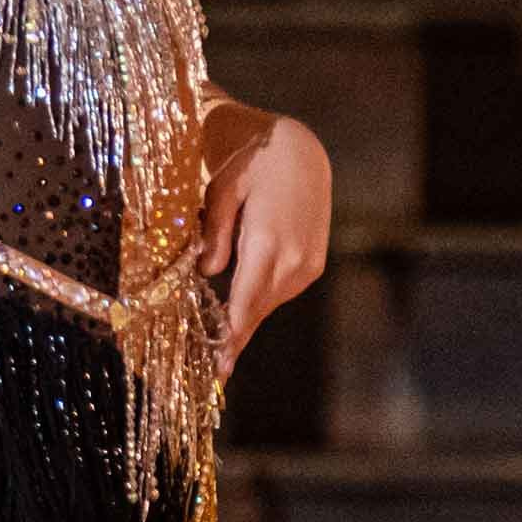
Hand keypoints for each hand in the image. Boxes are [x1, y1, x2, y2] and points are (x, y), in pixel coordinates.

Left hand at [196, 112, 330, 381]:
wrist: (300, 150)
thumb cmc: (252, 164)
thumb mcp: (221, 192)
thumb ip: (213, 236)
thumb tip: (208, 274)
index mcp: (267, 243)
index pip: (245, 304)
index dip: (231, 340)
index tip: (219, 371)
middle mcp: (293, 259)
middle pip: (257, 312)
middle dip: (235, 337)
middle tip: (212, 363)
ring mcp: (308, 264)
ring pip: (269, 304)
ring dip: (247, 318)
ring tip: (222, 337)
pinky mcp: (314, 264)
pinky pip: (281, 291)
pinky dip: (261, 300)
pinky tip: (242, 304)